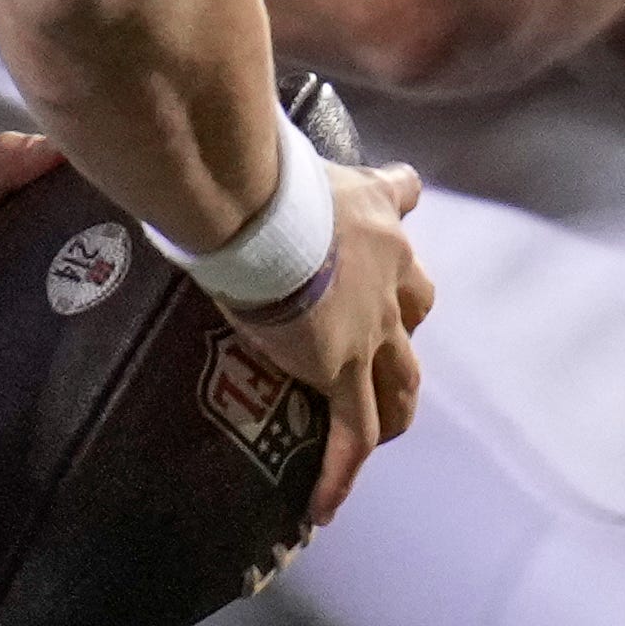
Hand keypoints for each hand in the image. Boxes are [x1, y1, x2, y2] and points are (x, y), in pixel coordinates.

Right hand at [230, 159, 430, 527]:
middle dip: (402, 318)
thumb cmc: (254, 169)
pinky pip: (353, 433)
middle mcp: (388, 267)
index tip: (396, 202)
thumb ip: (252, 143)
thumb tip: (208, 117)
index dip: (394, 208)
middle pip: (416, 299)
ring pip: (400, 375)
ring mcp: (371, 325)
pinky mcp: (342, 370)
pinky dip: (342, 472)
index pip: (399, 199)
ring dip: (395, 401)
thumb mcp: (270, 144)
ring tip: (383, 427)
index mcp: (373, 207)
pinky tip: (325, 508)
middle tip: (376, 333)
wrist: (261, 213)